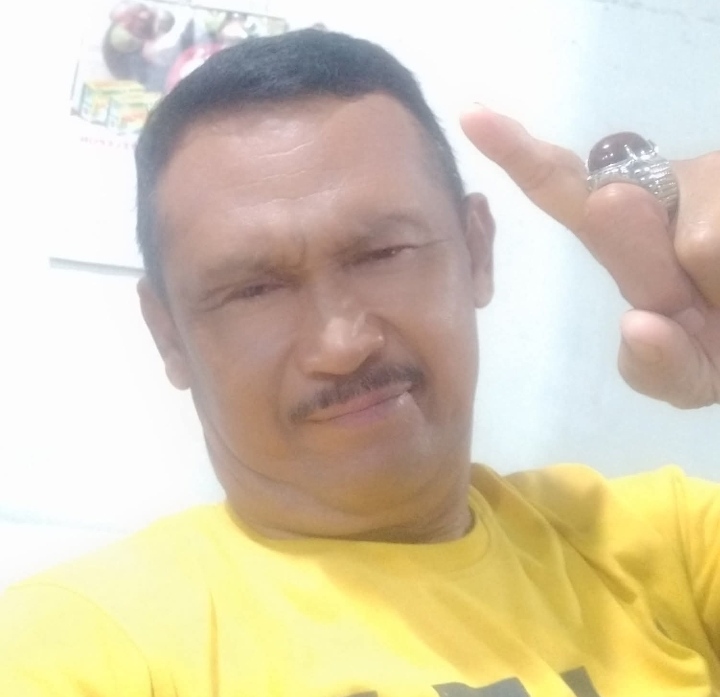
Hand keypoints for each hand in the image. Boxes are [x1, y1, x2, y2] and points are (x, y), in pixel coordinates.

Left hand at [460, 106, 719, 408]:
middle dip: (631, 248)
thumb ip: (660, 369)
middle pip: (618, 212)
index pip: (568, 190)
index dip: (522, 157)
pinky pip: (718, 248)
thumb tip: (641, 324)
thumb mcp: (690, 375)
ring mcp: (706, 179)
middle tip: (662, 303)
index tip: (474, 118)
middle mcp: (662, 197)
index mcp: (629, 241)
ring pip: (701, 248)